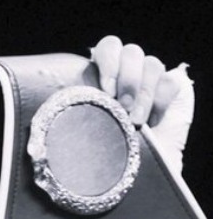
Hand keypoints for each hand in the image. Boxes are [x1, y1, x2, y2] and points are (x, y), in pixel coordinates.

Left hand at [90, 35, 193, 174]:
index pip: (109, 47)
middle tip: (123, 107)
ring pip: (153, 64)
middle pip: (132, 52)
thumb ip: (77, 114)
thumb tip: (47, 121)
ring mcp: (151, 79)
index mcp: (104, 72)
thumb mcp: (86, 129)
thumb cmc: (105, 150)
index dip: (109, 63)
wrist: (137, 171)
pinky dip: (160, 102)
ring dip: (144, 92)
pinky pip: (170, 83)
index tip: (106, 90)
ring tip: (136, 120)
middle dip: (128, 80)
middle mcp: (128, 70)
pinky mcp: (171, 91)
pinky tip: (152, 122)